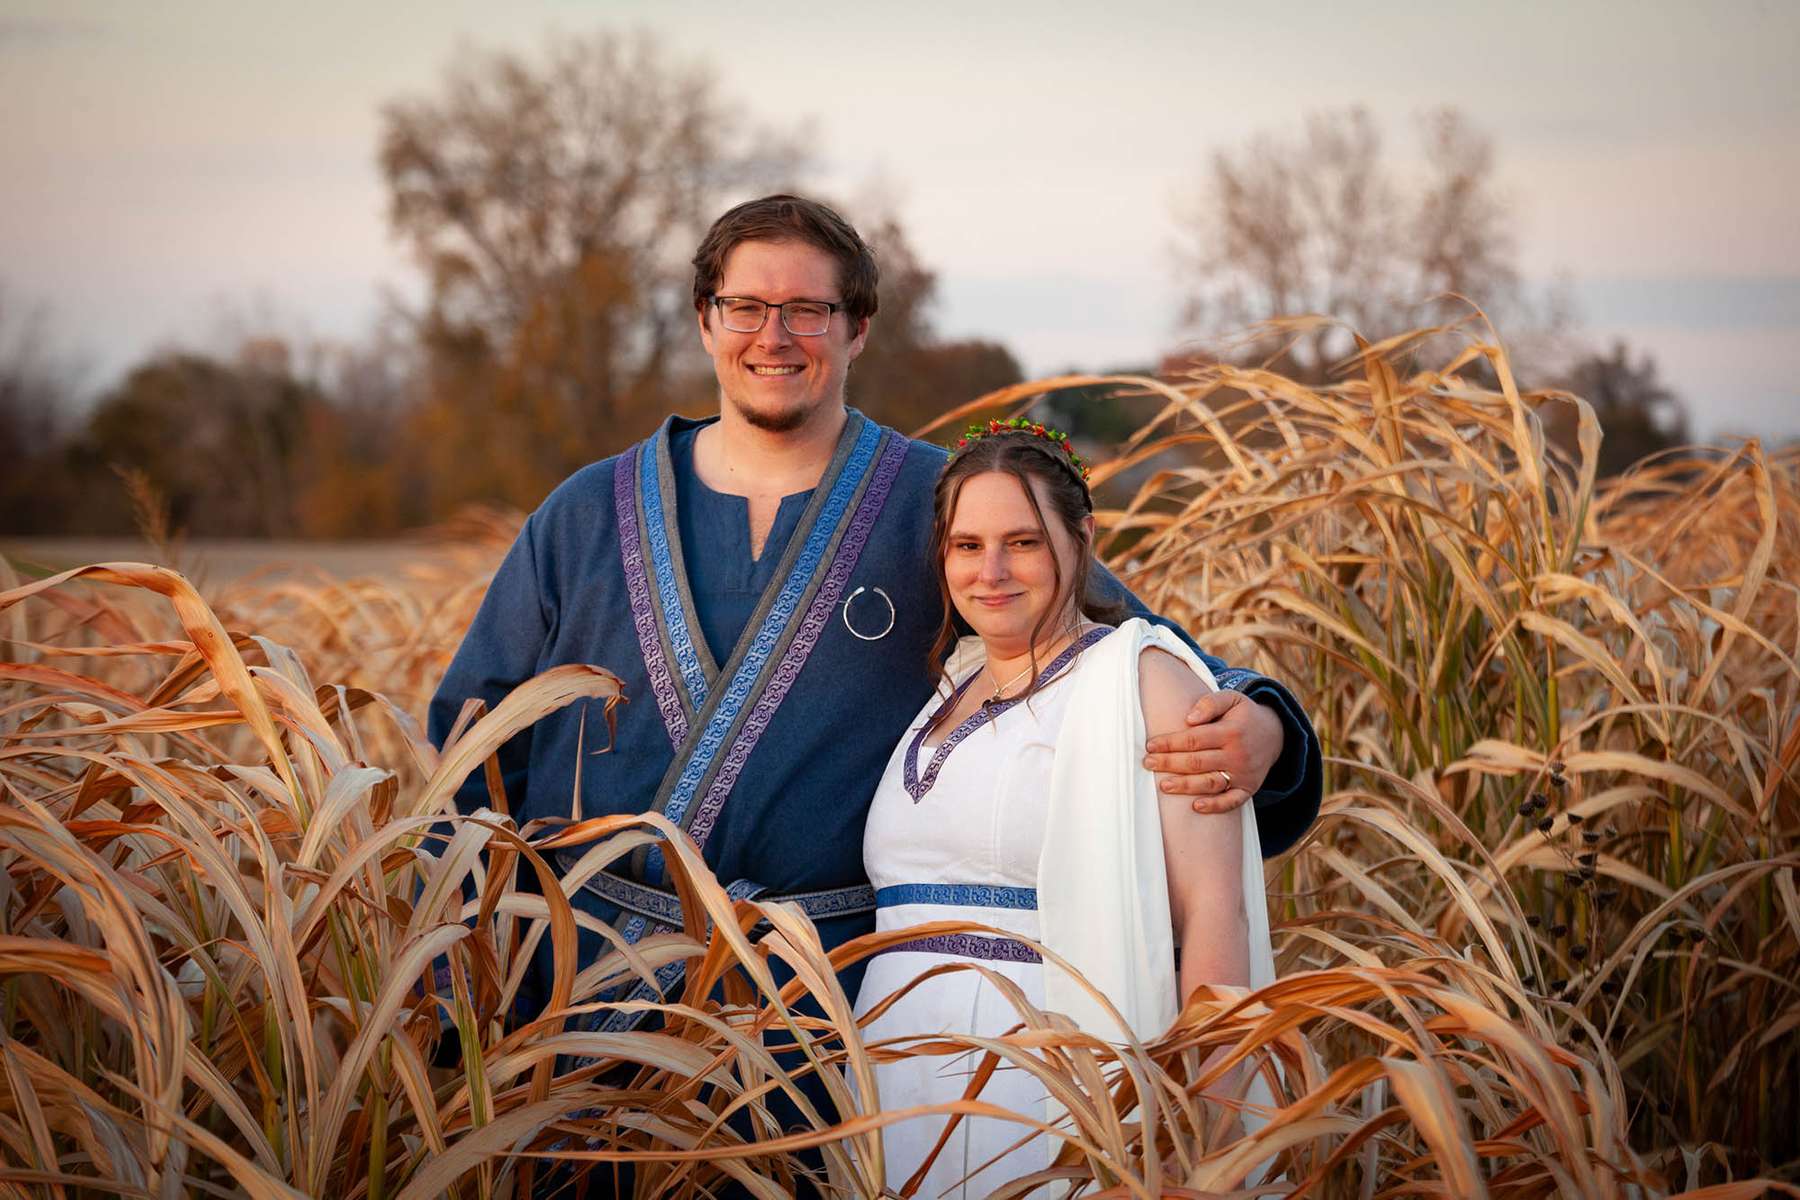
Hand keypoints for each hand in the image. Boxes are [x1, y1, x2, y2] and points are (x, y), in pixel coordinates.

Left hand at [1143, 690, 1284, 813]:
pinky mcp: (1249, 788)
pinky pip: (1232, 801)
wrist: (1276, 734)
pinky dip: (1215, 806)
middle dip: (1170, 763)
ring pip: (1211, 783)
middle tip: (1148, 763)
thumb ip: (1210, 703)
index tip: (1150, 746)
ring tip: (1163, 785)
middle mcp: (1238, 754)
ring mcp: (1244, 774)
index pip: (1194, 739)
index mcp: (1231, 731)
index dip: (1170, 743)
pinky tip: (1196, 806)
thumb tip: (1188, 719)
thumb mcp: (1232, 699)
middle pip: (1198, 762)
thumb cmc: (1244, 715)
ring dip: (1186, 786)